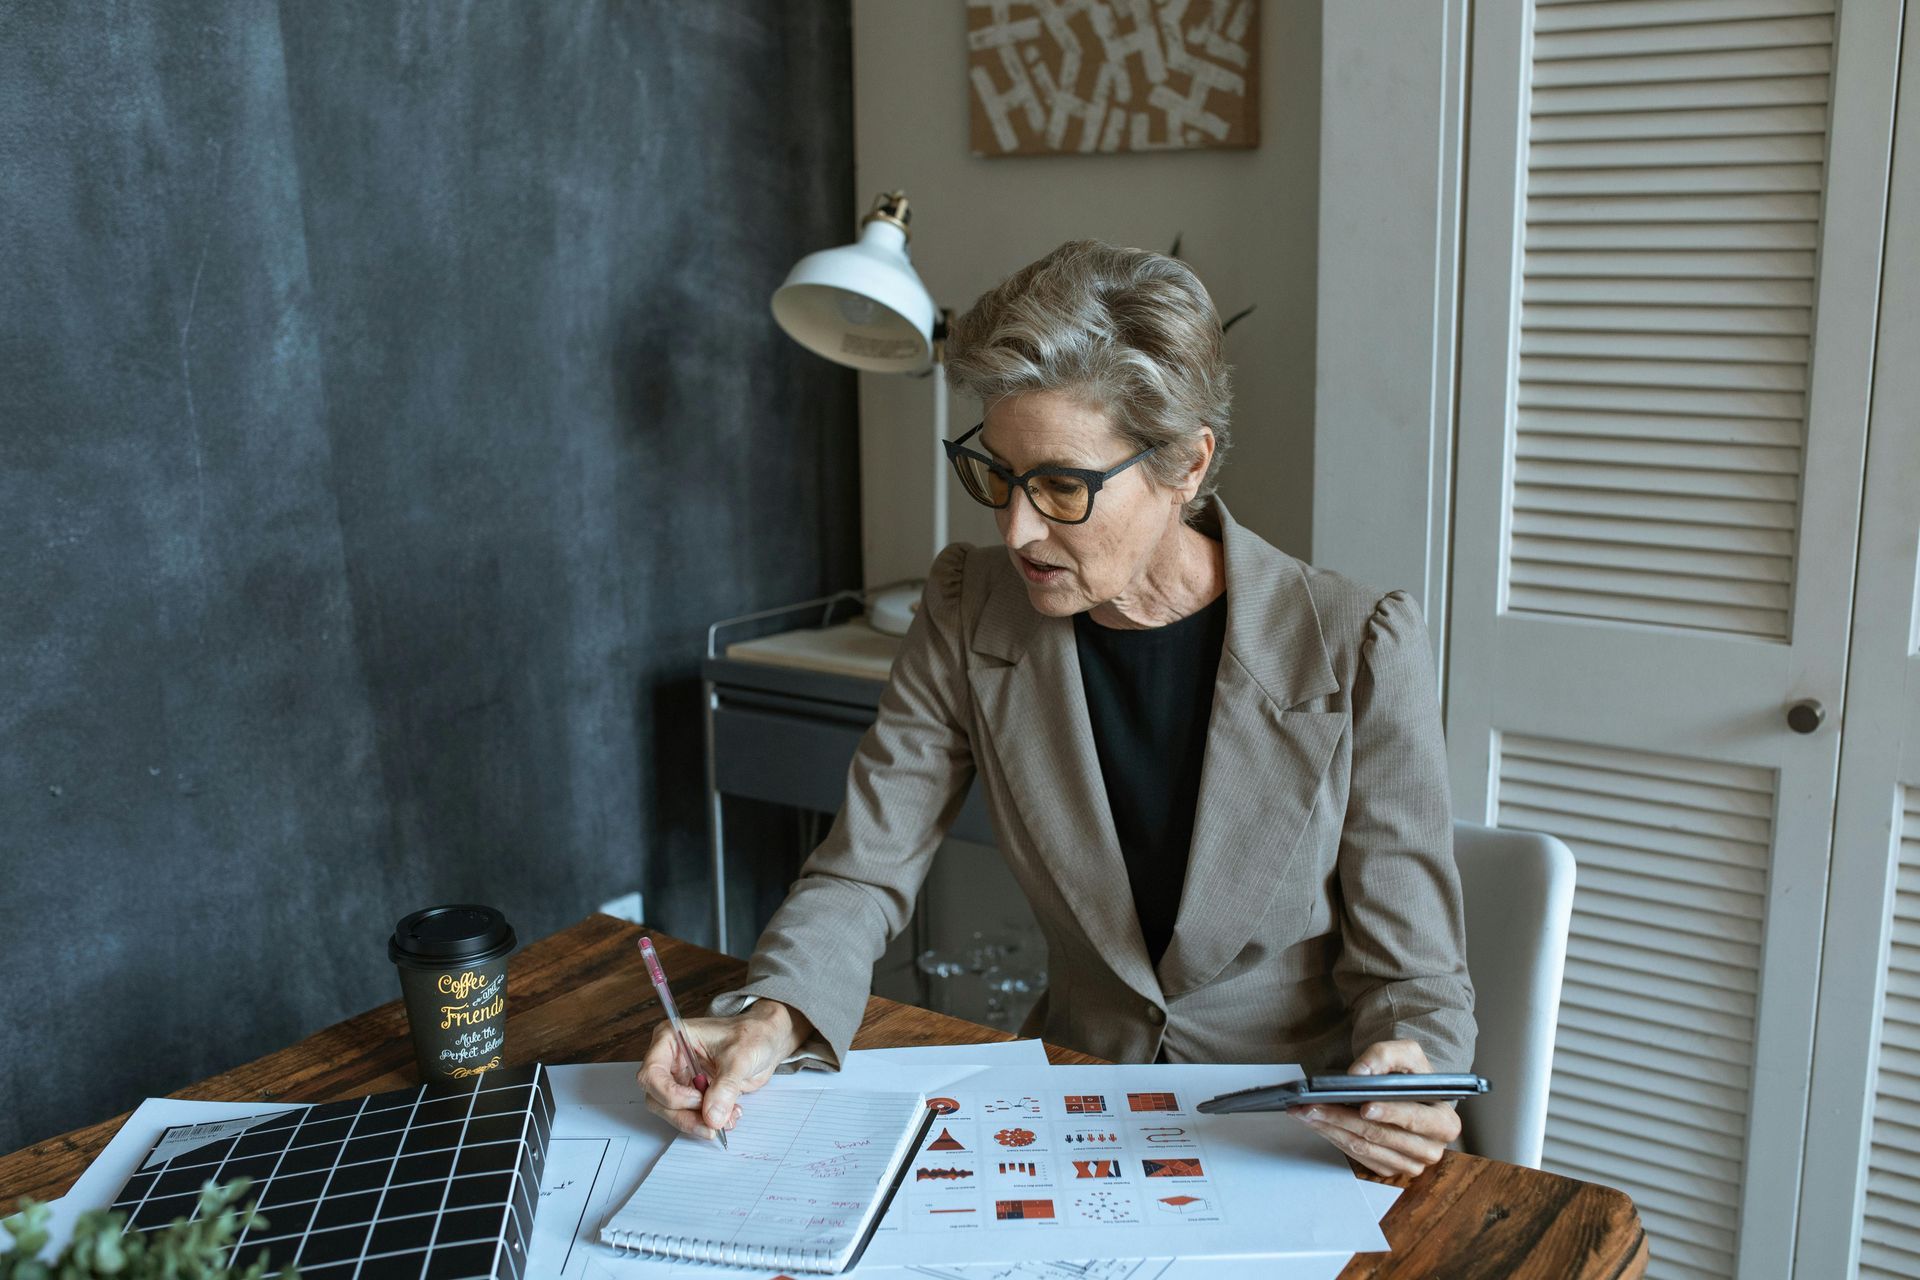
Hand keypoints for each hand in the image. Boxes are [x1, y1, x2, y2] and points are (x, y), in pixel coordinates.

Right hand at [638, 1001, 812, 1140]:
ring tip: (728, 1118)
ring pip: (672, 1112)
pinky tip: (729, 1115)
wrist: (767, 1041)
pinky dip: (707, 1122)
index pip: (651, 1074)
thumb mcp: (740, 1057)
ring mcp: (680, 1078)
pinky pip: (690, 1116)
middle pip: (658, 1098)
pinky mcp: (692, 1094)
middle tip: (712, 1124)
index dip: (671, 1093)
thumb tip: (712, 1117)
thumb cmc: (751, 1034)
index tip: (698, 1099)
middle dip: (684, 1115)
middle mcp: (669, 1060)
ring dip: (697, 1122)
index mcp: (670, 1039)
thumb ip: (725, 1087)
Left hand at [1293, 1039, 1460, 1177]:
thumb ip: (1386, 1056)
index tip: (1364, 1106)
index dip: (1390, 1113)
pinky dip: (1333, 1137)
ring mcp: (1409, 1164)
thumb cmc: (1409, 1075)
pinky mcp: (1389, 1169)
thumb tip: (1361, 1073)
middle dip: (1344, 1118)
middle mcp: (1430, 1149)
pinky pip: (1356, 1156)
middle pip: (1381, 1136)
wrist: (1406, 1091)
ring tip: (1305, 1111)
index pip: (1415, 1119)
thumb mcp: (1407, 1054)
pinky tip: (1316, 1122)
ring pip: (1364, 1148)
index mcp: (1444, 1122)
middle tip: (1314, 1105)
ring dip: (1331, 1128)